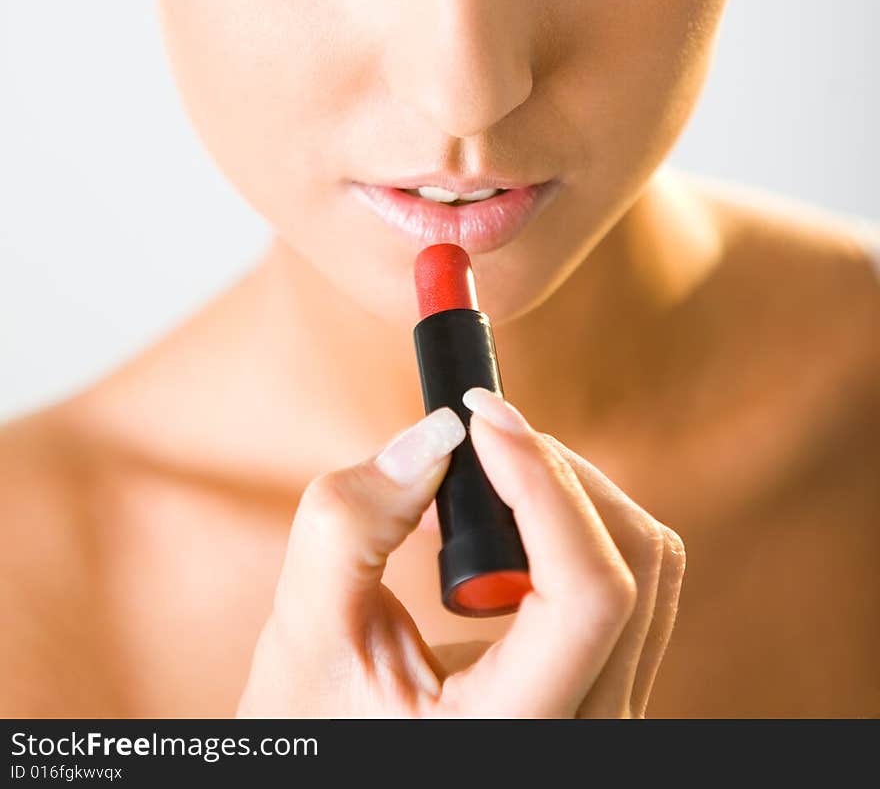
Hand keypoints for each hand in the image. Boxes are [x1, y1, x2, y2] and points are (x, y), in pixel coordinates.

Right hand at [235, 389, 684, 717]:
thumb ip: (352, 524)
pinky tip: (498, 525)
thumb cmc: (310, 726)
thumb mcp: (305, 634)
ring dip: (566, 494)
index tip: (481, 418)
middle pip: (633, 561)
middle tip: (474, 436)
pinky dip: (570, 528)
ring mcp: (607, 717)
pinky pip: (625, 586)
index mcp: (513, 735)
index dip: (545, 484)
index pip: (589, 594)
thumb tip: (434, 432)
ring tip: (477, 479)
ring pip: (646, 566)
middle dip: (554, 472)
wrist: (330, 775)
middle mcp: (587, 734)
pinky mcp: (605, 691)